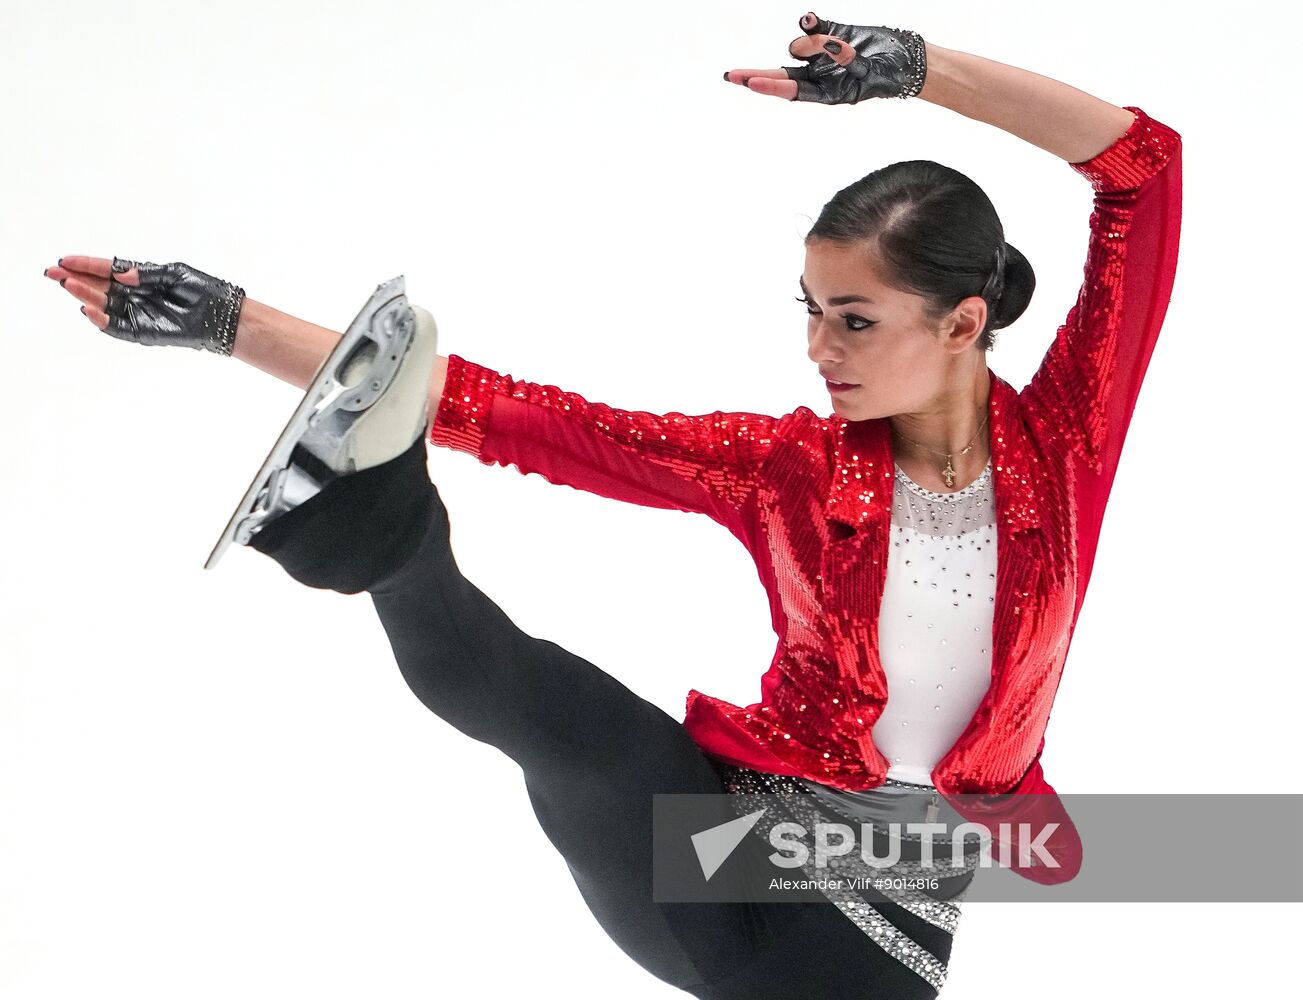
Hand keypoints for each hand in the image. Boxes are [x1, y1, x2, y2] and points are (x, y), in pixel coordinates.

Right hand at [43, 255, 245, 355]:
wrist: (221, 315)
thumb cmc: (201, 290)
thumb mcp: (173, 272)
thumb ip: (145, 272)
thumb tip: (121, 274)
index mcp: (139, 279)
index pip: (106, 270)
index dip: (86, 264)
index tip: (64, 260)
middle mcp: (133, 296)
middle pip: (97, 287)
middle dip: (75, 279)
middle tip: (54, 272)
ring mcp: (136, 314)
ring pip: (102, 306)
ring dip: (84, 295)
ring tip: (69, 285)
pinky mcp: (142, 332)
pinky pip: (116, 327)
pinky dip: (102, 320)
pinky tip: (89, 308)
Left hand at [723, 11, 926, 104]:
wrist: (905, 57)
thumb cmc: (890, 73)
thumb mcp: (871, 73)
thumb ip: (848, 61)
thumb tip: (829, 45)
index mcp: (824, 93)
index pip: (791, 90)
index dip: (770, 86)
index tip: (750, 82)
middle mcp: (817, 76)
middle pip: (778, 75)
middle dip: (755, 75)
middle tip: (730, 76)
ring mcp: (819, 55)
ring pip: (800, 45)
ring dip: (814, 41)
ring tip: (842, 44)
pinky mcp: (828, 34)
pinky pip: (810, 26)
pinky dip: (809, 22)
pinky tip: (810, 18)